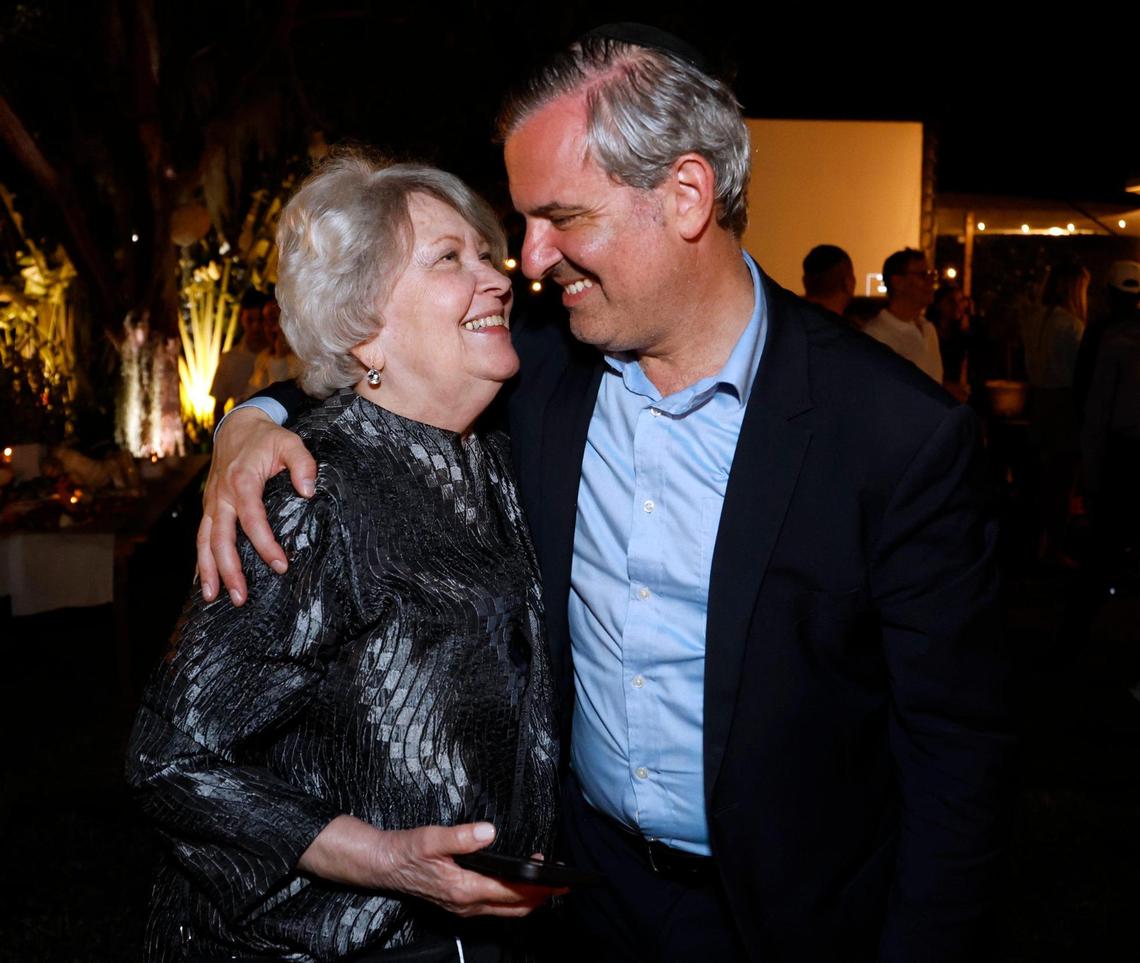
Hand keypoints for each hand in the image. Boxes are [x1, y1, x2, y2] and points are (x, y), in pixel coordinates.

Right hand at [196, 407, 316, 605]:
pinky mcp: (210, 507)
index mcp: (242, 481)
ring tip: (213, 597)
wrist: (237, 425)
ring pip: (204, 541)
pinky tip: (203, 580)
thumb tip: (309, 490)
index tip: (281, 566)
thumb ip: (303, 464)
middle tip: (240, 597)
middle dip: (229, 570)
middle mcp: (221, 495)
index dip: (265, 544)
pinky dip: (201, 559)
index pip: (252, 519)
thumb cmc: (266, 437)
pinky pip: (201, 536)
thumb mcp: (290, 442)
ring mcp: (212, 502)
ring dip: (208, 570)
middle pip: (220, 539)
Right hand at [300, 816, 560, 917]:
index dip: (539, 887)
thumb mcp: (431, 838)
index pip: (512, 893)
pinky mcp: (460, 902)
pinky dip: (513, 897)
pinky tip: (518, 882)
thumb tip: (489, 832)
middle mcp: (467, 904)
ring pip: (506, 910)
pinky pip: (495, 906)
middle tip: (563, 879)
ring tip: (547, 879)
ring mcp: (464, 907)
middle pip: (515, 907)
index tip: (560, 878)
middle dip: (541, 896)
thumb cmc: (406, 851)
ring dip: (528, 897)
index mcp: (464, 889)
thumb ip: (461, 837)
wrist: (382, 865)